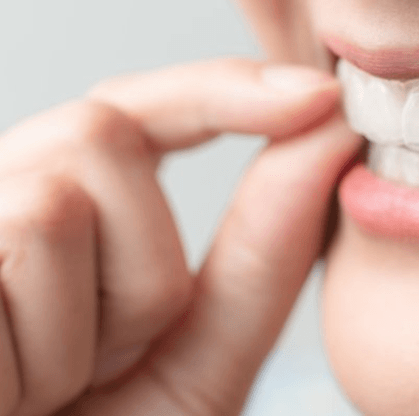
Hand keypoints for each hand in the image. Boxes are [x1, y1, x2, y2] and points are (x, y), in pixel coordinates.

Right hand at [0, 58, 357, 415]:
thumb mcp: (192, 360)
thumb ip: (262, 251)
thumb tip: (328, 132)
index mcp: (66, 210)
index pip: (144, 110)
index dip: (228, 90)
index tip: (320, 94)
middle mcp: (2, 192)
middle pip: (103, 133)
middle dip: (136, 265)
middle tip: (94, 372)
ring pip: (63, 197)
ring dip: (82, 325)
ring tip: (38, 396)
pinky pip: (17, 244)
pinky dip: (26, 352)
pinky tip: (1, 393)